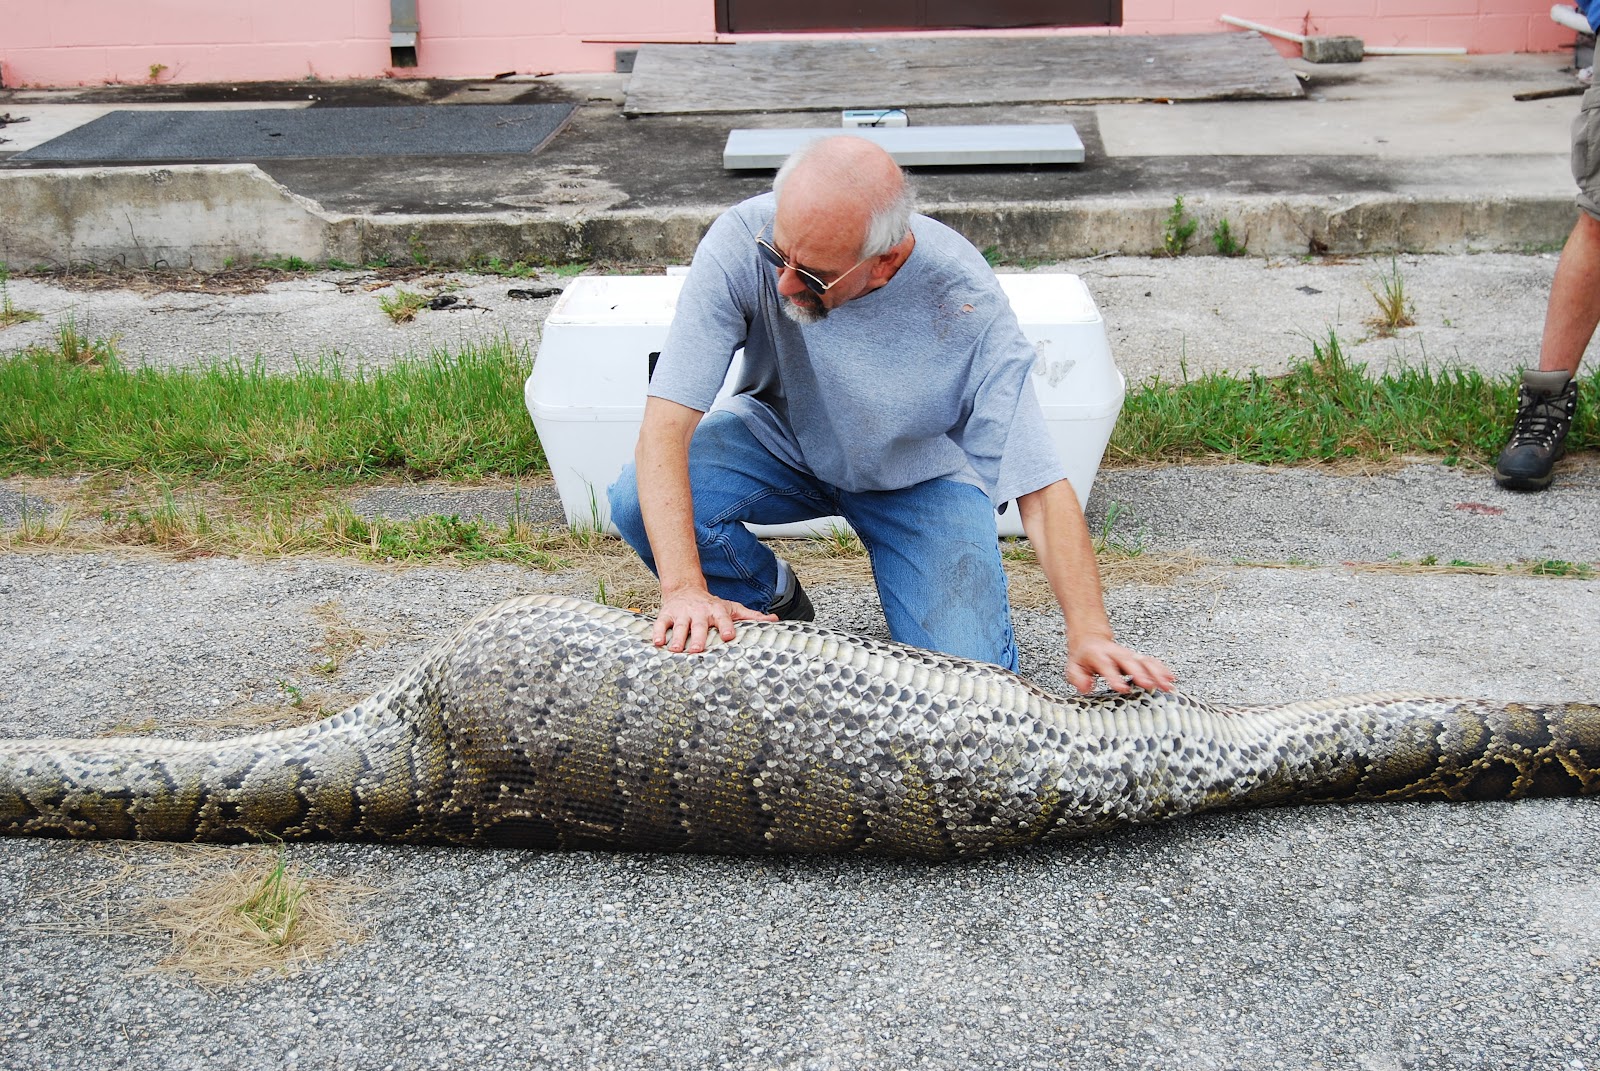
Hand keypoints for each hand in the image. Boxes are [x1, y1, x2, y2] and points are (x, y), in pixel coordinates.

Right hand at [653, 587, 775, 653]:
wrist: (686, 588)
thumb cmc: (711, 605)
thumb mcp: (732, 608)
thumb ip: (751, 616)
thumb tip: (774, 620)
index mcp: (716, 610)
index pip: (723, 617)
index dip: (726, 626)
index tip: (728, 636)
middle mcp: (699, 611)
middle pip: (699, 625)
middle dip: (699, 637)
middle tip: (698, 649)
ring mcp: (682, 613)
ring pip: (679, 626)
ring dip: (678, 638)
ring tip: (676, 650)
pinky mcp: (667, 614)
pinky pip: (661, 624)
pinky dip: (658, 632)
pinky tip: (658, 643)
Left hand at [1066, 634, 1175, 694]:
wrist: (1090, 637)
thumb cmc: (1083, 656)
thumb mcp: (1073, 666)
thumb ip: (1077, 678)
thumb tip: (1086, 687)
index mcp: (1098, 655)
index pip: (1106, 666)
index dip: (1114, 677)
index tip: (1123, 688)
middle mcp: (1115, 653)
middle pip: (1129, 662)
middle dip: (1140, 673)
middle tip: (1149, 685)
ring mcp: (1128, 654)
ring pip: (1144, 661)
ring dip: (1156, 673)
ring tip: (1166, 684)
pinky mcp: (1137, 657)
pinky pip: (1151, 662)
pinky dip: (1162, 669)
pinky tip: (1171, 679)